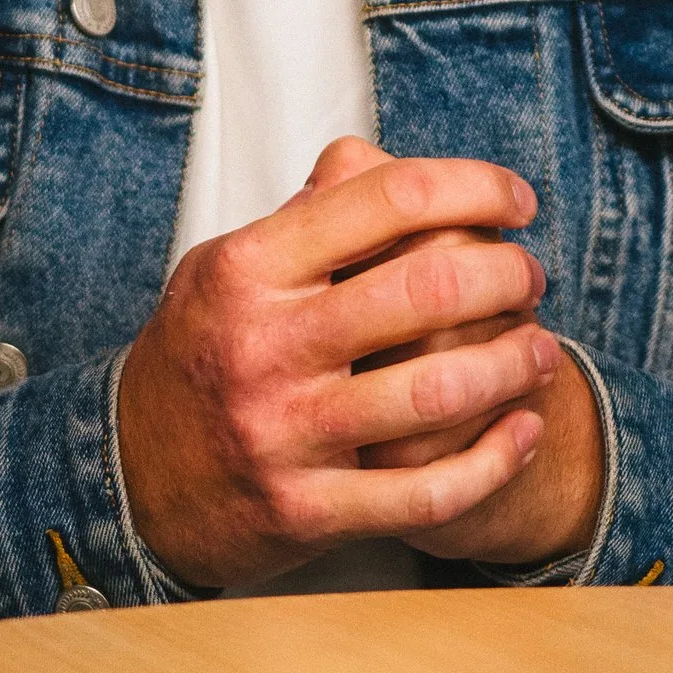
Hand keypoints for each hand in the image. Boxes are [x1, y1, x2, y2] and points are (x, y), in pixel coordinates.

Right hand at [115, 137, 559, 590]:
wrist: (130, 481)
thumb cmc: (199, 358)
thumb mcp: (225, 268)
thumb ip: (306, 219)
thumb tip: (387, 162)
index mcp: (248, 268)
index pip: (386, 198)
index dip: (472, 186)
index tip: (515, 199)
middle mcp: (266, 345)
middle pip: (425, 288)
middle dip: (506, 274)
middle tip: (530, 276)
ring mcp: (286, 433)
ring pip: (438, 390)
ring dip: (515, 363)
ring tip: (542, 349)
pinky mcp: (308, 510)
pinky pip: (428, 492)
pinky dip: (496, 459)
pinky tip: (526, 431)